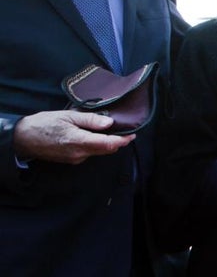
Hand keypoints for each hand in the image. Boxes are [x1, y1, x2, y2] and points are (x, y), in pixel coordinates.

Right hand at [13, 110, 134, 163]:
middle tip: (124, 131)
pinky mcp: (72, 160)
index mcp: (79, 141)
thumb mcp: (68, 116)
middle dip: (117, 142)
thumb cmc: (44, 124)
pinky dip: (95, 145)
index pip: (108, 144)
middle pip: (106, 149)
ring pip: (98, 152)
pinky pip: (89, 153)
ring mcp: (75, 159)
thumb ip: (90, 120)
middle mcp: (79, 154)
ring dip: (106, 143)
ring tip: (107, 130)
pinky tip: (92, 136)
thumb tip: (109, 123)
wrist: (24, 138)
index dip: (123, 140)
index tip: (132, 134)